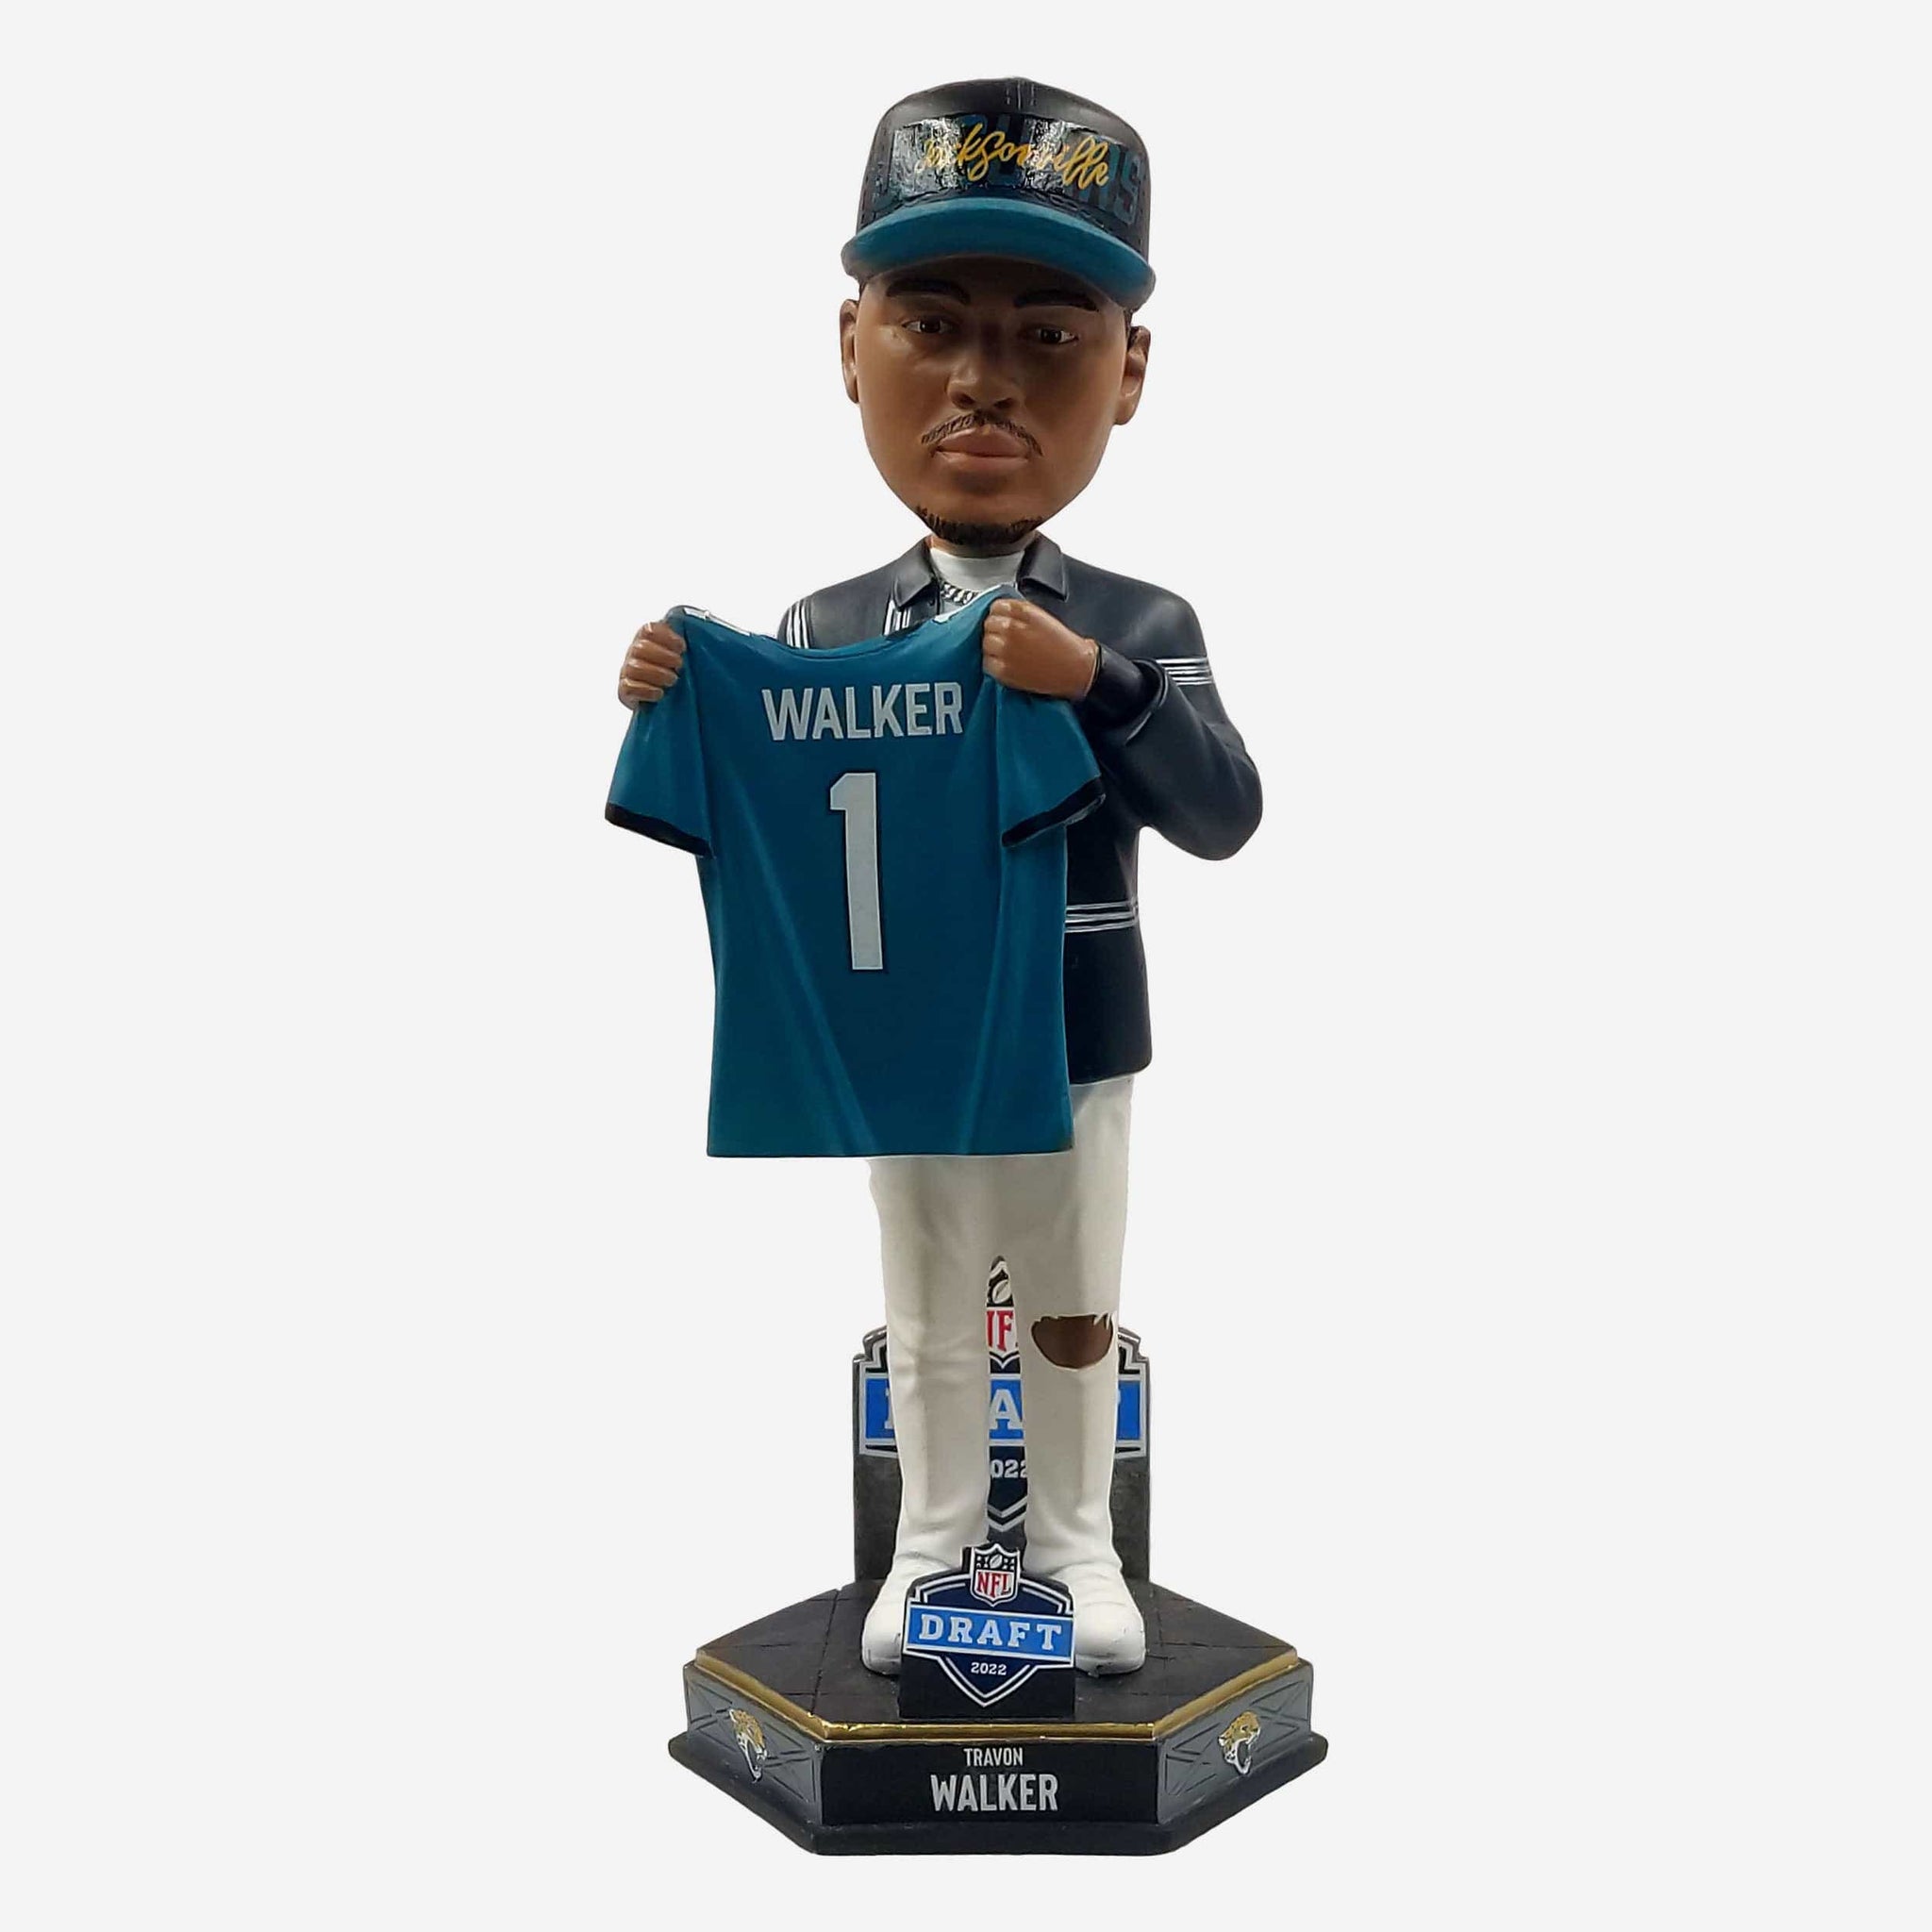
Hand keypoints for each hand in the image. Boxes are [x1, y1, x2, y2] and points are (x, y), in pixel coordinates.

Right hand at [618, 620, 684, 707]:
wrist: (664, 700)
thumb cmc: (674, 672)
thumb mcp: (681, 655)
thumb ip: (686, 643)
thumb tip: (706, 634)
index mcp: (647, 638)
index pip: (649, 629)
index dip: (666, 636)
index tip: (682, 647)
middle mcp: (634, 653)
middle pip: (640, 648)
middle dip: (663, 656)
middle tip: (679, 664)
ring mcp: (628, 671)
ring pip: (634, 667)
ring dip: (656, 673)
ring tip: (672, 680)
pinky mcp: (626, 690)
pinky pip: (629, 687)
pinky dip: (646, 690)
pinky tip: (659, 693)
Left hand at [981, 598, 1099, 699]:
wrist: (1077, 669)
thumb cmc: (1065, 645)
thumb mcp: (1043, 617)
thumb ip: (1020, 612)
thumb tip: (1003, 614)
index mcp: (1023, 612)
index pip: (996, 607)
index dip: (999, 615)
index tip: (1003, 621)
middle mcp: (1012, 629)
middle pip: (988, 624)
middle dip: (996, 630)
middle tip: (1008, 639)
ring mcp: (1006, 650)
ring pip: (986, 643)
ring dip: (993, 647)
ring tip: (1008, 652)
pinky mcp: (1004, 670)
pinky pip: (987, 663)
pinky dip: (994, 664)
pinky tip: (1008, 664)